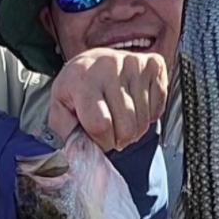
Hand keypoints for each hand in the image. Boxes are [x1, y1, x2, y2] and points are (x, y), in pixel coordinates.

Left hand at [48, 49, 167, 152]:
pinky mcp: (154, 64)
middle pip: (127, 128)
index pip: (101, 125)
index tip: (98, 138)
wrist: (93, 63)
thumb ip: (64, 133)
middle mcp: (109, 65)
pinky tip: (135, 105)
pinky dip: (148, 115)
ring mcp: (134, 63)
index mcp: (81, 78)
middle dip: (119, 138)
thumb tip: (76, 155)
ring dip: (134, 129)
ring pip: (143, 122)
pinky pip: (158, 109)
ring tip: (121, 116)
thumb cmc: (77, 89)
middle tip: (110, 129)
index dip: (102, 141)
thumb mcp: (60, 110)